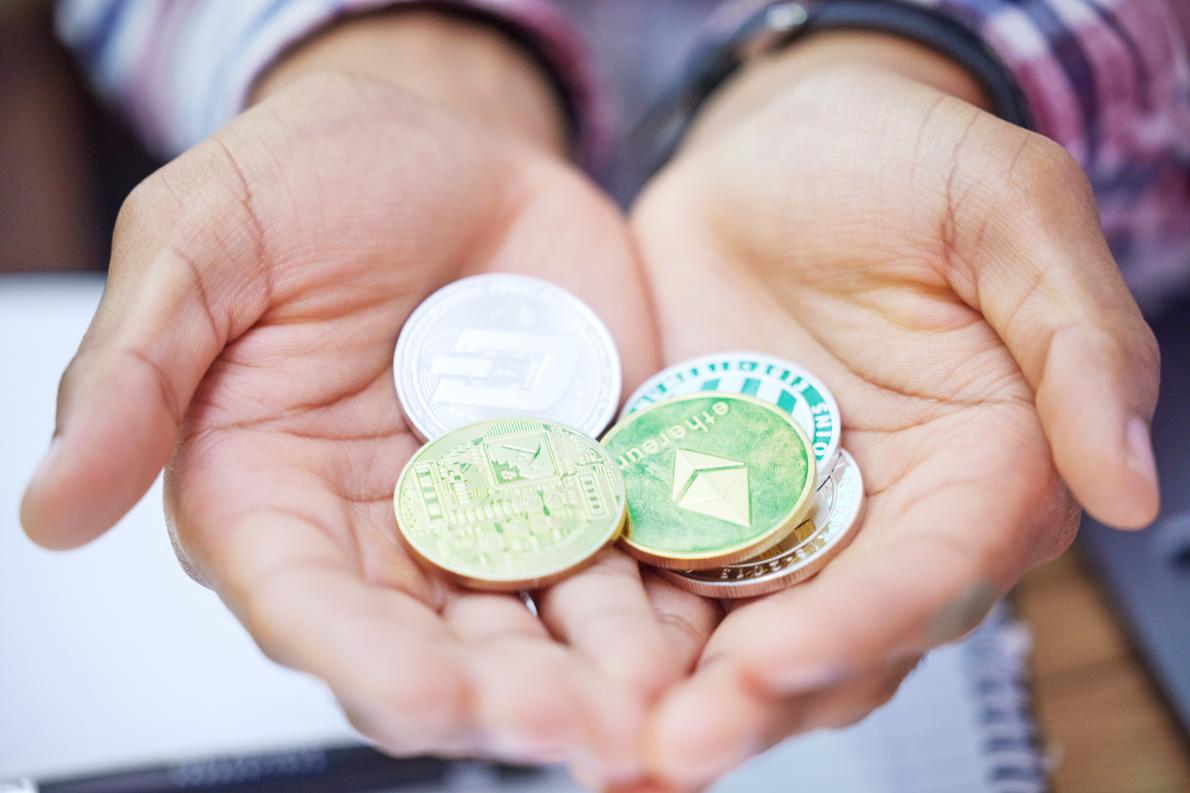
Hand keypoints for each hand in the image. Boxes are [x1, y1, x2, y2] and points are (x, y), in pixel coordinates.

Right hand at [20, 14, 716, 782]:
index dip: (366, 664)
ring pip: (546, 621)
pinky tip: (709, 632)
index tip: (433, 702)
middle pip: (442, 645)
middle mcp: (384, 534)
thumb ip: (137, 376)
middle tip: (583, 734)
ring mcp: (497, 512)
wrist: (449, 143)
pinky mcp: (587, 477)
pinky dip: (666, 595)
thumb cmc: (310, 182)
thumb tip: (48, 513)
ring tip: (662, 708)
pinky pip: (628, 552)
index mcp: (275, 501)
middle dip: (509, 697)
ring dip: (602, 671)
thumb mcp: (202, 246)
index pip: (309, 611)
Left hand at [629, 34, 1159, 788]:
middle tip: (667, 749)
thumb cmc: (898, 161)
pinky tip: (556, 656)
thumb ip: (1075, 340)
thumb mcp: (1004, 210)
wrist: (774, 147)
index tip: (778, 661)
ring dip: (675, 690)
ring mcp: (777, 515)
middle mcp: (882, 517)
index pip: (934, 576)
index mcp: (981, 470)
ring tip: (604, 739)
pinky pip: (654, 571)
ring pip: (737, 632)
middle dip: (755, 698)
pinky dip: (615, 619)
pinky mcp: (690, 495)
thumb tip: (1128, 486)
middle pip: (831, 638)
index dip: (863, 625)